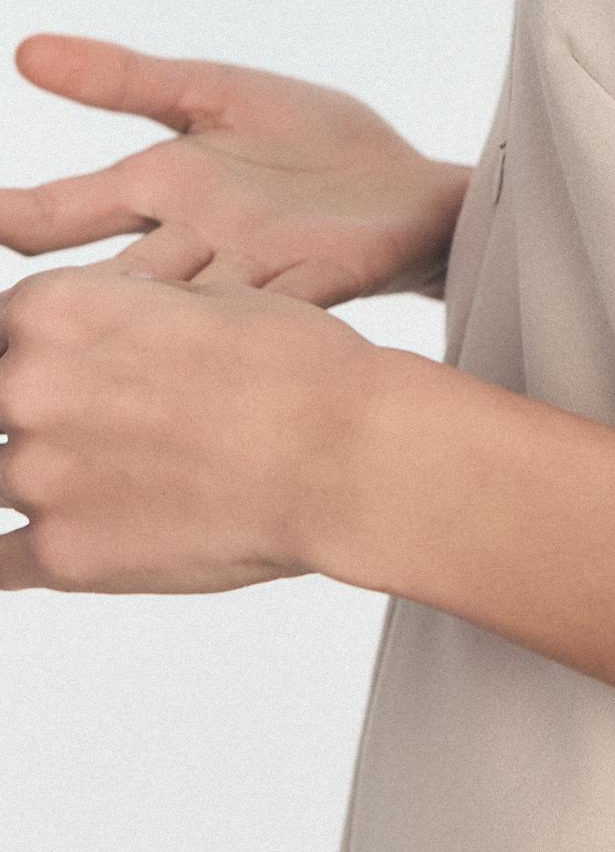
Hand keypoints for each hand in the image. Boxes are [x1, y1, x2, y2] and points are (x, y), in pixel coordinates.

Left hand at [0, 259, 380, 592]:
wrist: (343, 454)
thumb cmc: (296, 366)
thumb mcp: (210, 295)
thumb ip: (135, 304)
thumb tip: (119, 300)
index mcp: (57, 310)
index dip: (27, 348)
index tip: (44, 370)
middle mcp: (29, 388)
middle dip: (27, 412)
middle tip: (88, 423)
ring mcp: (40, 478)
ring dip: (31, 477)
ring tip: (90, 477)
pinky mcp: (63, 556)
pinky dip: (17, 553)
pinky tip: (45, 540)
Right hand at [1, 36, 471, 306]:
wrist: (415, 190)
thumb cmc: (317, 146)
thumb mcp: (217, 94)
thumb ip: (127, 79)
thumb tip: (26, 50)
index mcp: (158, 191)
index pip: (57, 215)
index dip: (7, 219)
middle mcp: (186, 248)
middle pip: (99, 279)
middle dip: (41, 306)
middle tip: (6, 326)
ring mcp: (245, 277)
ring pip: (166, 310)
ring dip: (123, 329)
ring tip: (64, 350)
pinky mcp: (310, 290)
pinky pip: (261, 316)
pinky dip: (227, 334)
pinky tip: (194, 351)